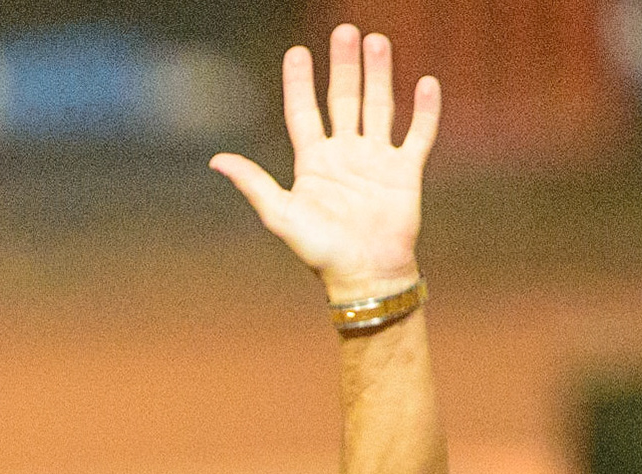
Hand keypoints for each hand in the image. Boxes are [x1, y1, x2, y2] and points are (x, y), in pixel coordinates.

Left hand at [210, 25, 438, 299]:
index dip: (300, 82)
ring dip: (379, 75)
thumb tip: (216, 160)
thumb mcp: (281, 215)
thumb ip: (254, 183)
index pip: (304, 112)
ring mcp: (376, 160)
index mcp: (313, 164)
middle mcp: (345, 155)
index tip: (298, 52)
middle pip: (344, 99)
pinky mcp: (406, 172)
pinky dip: (424, 111)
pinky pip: (417, 134)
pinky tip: (425, 82)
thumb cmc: (320, 251)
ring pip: (379, 106)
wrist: (365, 276)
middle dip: (344, 66)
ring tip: (378, 42)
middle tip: (346, 31)